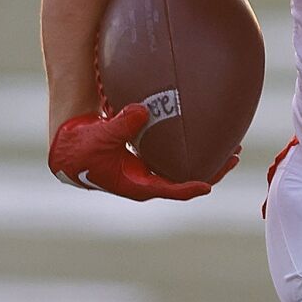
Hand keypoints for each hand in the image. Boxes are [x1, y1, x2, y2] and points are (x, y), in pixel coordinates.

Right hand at [48, 104, 229, 200]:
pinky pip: (173, 157)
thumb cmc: (80, 147)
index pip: (169, 189)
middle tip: (235, 156)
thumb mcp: (100, 137)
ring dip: (206, 159)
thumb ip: (122, 126)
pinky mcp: (145, 159)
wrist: (66, 148)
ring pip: (182, 169)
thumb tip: (144, 112)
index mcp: (135, 184)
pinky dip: (189, 150)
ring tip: (231, 146)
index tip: (208, 185)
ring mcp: (146, 171)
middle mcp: (145, 180)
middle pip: (185, 180)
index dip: (189, 188)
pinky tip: (205, 137)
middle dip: (211, 169)